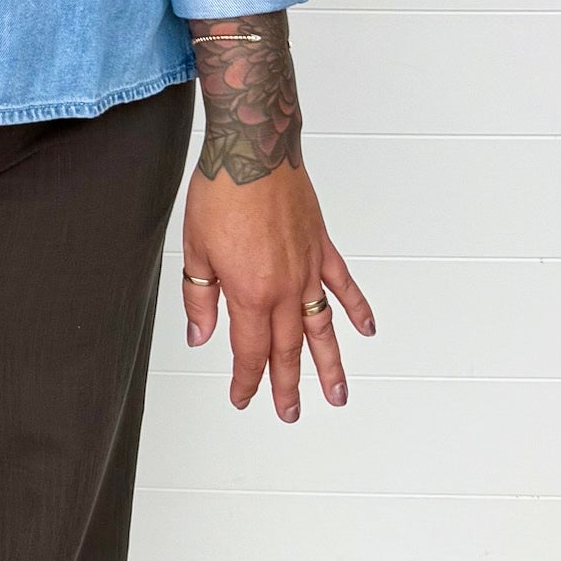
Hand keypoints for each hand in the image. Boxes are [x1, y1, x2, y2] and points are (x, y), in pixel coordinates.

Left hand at [180, 12, 375, 420]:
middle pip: (288, 349)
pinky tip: (365, 329)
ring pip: (322, 328)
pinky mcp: (321, 246)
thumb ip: (200, 297)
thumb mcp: (195, 248)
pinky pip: (343, 285)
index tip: (243, 397)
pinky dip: (356, 309)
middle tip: (289, 413)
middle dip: (287, 385)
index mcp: (249, 292)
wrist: (252, 147)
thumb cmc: (221, 190)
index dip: (247, 379)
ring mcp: (308, 268)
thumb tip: (202, 335)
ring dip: (329, 364)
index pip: (249, 350)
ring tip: (337, 394)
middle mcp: (284, 287)